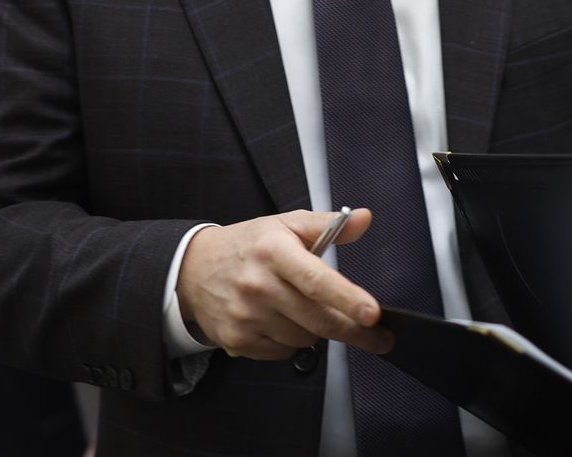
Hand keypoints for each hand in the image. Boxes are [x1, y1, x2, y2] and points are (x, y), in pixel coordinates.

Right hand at [175, 209, 390, 359]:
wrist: (193, 270)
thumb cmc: (248, 246)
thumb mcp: (286, 225)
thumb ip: (328, 224)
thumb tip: (364, 219)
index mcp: (274, 251)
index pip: (316, 280)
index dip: (347, 298)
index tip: (372, 314)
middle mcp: (258, 285)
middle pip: (316, 319)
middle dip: (354, 332)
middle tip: (378, 337)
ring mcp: (245, 316)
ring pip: (304, 340)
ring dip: (315, 331)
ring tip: (303, 309)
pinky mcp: (237, 340)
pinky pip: (282, 352)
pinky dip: (291, 342)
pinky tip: (280, 321)